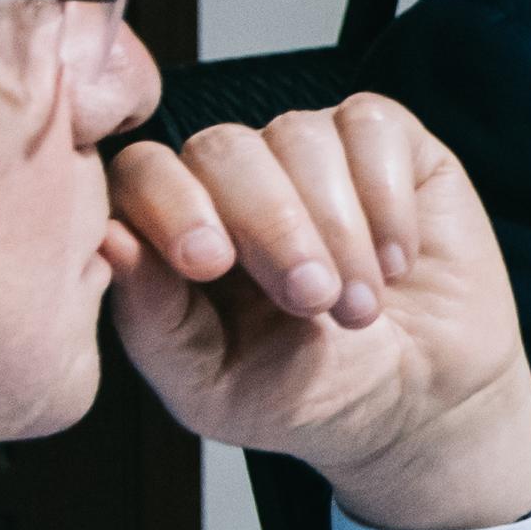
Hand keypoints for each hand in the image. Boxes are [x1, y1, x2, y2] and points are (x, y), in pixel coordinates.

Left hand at [101, 95, 530, 529]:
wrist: (419, 402)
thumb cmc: (307, 395)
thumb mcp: (216, 389)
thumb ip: (155, 323)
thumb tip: (111, 240)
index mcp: (176, 230)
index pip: (142, 175)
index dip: (170, 204)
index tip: (211, 265)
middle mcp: (233, 178)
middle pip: (222, 148)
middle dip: (271, 226)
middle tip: (312, 300)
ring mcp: (307, 150)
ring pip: (300, 137)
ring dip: (338, 228)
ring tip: (361, 307)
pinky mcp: (383, 139)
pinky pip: (371, 127)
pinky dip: (386, 198)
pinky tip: (396, 260)